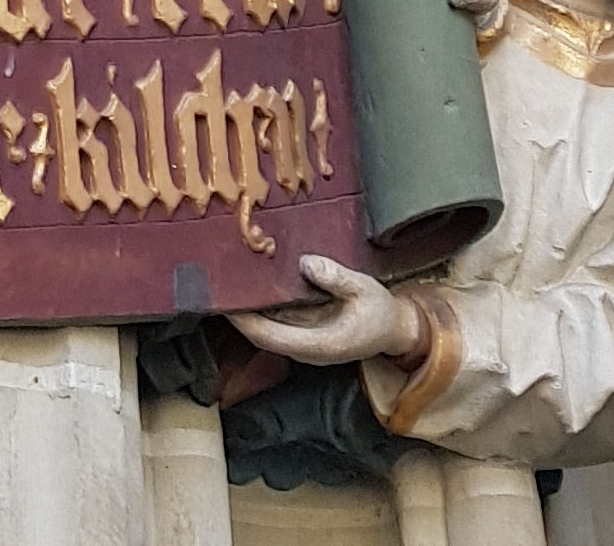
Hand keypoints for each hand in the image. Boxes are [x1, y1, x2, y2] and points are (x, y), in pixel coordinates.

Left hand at [232, 258, 430, 368]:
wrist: (396, 331)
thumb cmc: (381, 313)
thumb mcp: (363, 290)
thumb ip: (335, 278)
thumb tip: (304, 264)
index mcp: (318, 345)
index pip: (270, 337)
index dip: (244, 321)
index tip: (224, 300)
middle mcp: (306, 348)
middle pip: (262, 334)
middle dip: (239, 312)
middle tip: (217, 281)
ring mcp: (305, 342)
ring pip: (268, 329)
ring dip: (249, 308)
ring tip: (228, 278)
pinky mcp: (307, 333)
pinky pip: (279, 322)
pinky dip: (264, 305)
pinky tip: (254, 282)